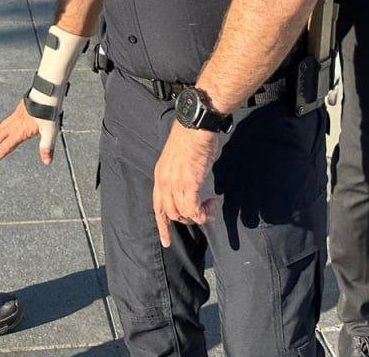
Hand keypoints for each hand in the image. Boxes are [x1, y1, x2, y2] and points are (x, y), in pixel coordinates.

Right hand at [0, 100, 54, 170]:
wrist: (45, 93)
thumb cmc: (48, 111)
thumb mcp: (50, 131)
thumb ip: (46, 147)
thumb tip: (47, 161)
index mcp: (18, 133)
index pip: (2, 150)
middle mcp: (12, 126)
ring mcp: (13, 119)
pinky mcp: (16, 113)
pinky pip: (2, 125)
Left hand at [152, 123, 218, 247]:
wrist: (196, 127)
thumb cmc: (192, 137)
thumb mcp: (178, 158)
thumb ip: (179, 173)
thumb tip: (189, 182)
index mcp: (160, 175)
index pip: (157, 207)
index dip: (162, 225)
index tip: (166, 241)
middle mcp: (164, 182)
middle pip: (170, 214)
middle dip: (187, 219)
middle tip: (202, 213)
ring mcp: (175, 184)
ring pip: (182, 214)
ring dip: (197, 216)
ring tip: (209, 207)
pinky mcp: (189, 184)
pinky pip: (193, 210)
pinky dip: (203, 214)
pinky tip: (211, 206)